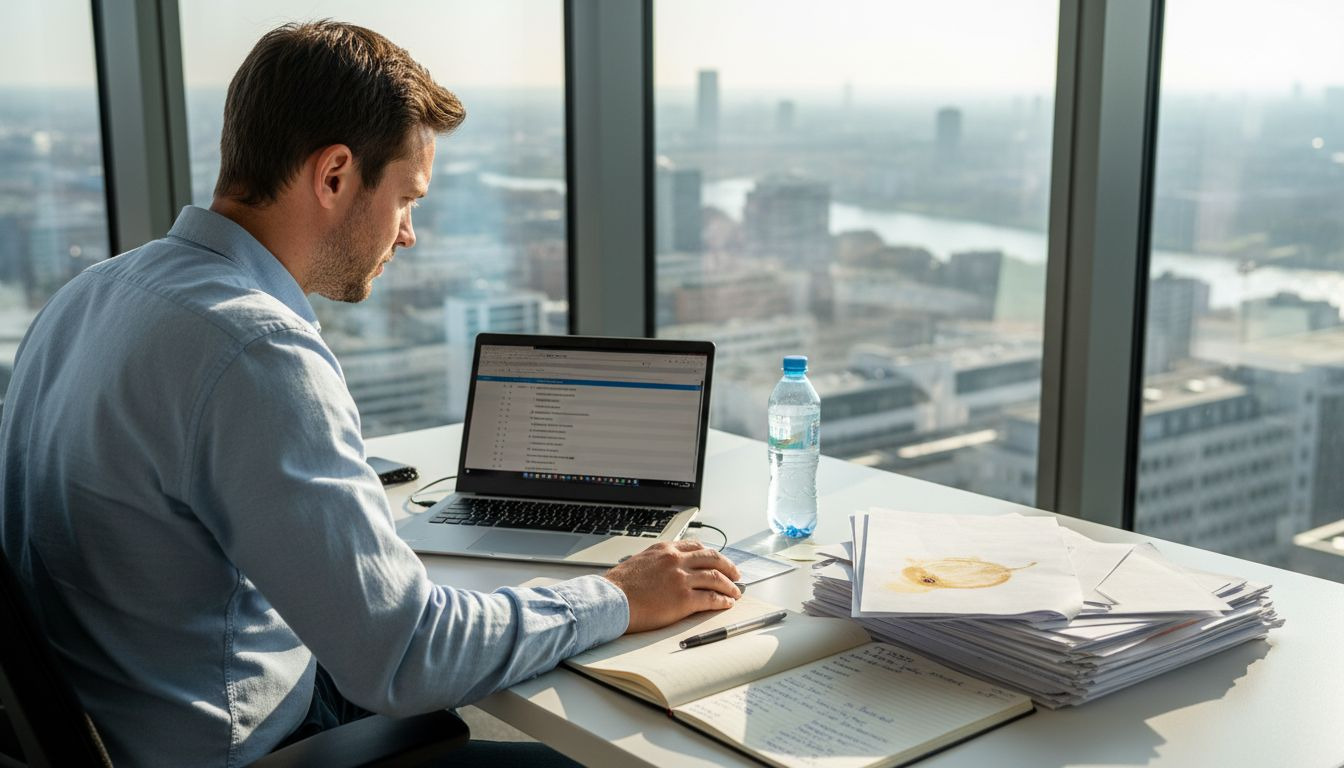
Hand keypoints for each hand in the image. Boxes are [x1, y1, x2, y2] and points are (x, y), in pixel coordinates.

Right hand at [603, 539, 742, 633]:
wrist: (610, 600)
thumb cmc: (619, 586)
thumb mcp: (639, 562)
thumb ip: (657, 561)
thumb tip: (666, 568)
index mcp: (665, 549)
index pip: (696, 546)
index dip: (711, 555)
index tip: (718, 560)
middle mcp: (676, 560)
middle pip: (712, 558)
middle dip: (728, 566)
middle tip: (735, 574)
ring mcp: (681, 578)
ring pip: (716, 577)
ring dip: (730, 586)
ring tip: (735, 592)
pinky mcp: (684, 599)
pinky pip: (711, 598)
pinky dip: (723, 600)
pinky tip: (727, 603)